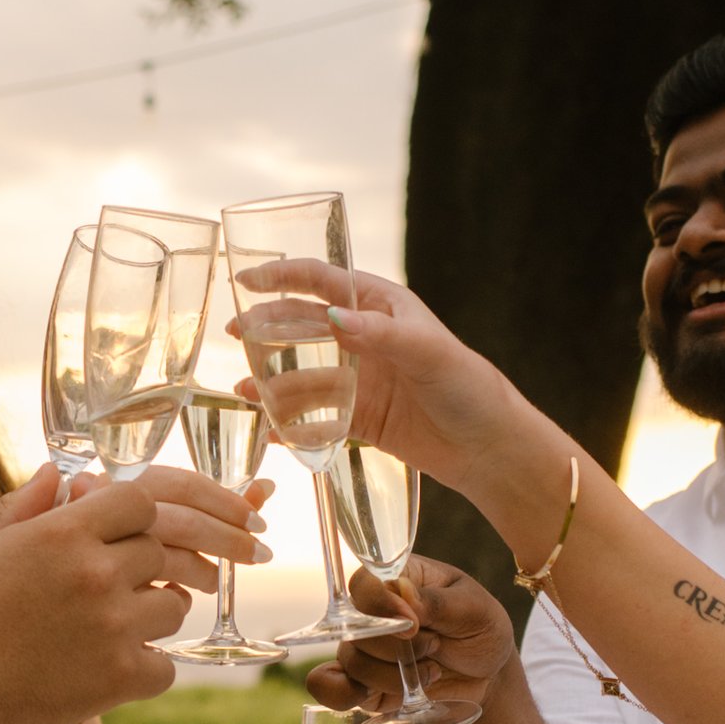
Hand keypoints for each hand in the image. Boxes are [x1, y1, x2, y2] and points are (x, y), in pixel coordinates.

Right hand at [0, 463, 267, 648]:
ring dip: (151, 617)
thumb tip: (62, 473)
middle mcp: (95, 573)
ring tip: (117, 627)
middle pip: (160, 553)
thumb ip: (39, 511)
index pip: (141, 502)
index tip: (122, 537)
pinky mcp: (121, 677)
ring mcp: (113, 626)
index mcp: (65, 533)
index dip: (135, 519)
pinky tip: (115, 667)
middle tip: (117, 588)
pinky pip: (166, 667)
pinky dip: (144, 670)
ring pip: (174, 607)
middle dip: (142, 570)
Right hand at [227, 260, 522, 490]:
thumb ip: (380, 334)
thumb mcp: (428, 351)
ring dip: (272, 380)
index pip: (323, 281)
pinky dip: (289, 421)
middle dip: (266, 328)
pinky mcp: (359, 418)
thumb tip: (332, 318)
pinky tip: (269, 428)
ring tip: (244, 391)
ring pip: (303, 373)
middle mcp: (366, 338)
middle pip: (303, 326)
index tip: (245, 278)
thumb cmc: (467, 386)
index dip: (282, 276)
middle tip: (236, 336)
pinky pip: (315, 415)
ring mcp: (360, 379)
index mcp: (382, 307)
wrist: (488, 447)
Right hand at [306, 561, 517, 715]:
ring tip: (430, 671)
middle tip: (434, 646)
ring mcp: (365, 649)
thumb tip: (403, 593)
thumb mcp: (474, 610)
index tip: (414, 623)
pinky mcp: (363, 683)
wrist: (488, 676)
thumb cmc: (481, 629)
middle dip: (397, 648)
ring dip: (393, 675)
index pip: (363, 584)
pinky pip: (330, 688)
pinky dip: (342, 695)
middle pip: (355, 627)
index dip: (380, 605)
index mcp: (397, 580)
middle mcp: (372, 613)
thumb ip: (438, 602)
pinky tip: (375, 694)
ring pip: (352, 661)